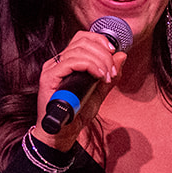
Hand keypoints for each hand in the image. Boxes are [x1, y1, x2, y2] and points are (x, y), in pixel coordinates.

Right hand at [33, 30, 127, 150]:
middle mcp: (58, 62)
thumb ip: (110, 76)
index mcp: (67, 62)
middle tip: (112, 71)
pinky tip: (99, 76)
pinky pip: (71, 62)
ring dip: (99, 61)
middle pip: (82, 41)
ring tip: (106, 77)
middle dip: (103, 53)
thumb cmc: (76, 115)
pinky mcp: (49, 78)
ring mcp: (52, 69)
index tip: (113, 52)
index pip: (82, 38)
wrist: (62, 134)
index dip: (100, 40)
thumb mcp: (99, 93)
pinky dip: (89, 65)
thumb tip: (122, 56)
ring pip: (78, 50)